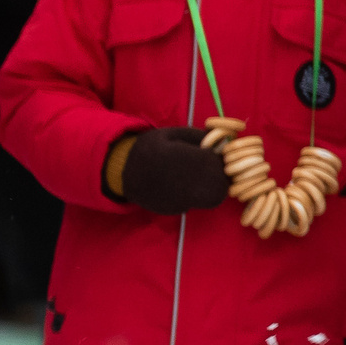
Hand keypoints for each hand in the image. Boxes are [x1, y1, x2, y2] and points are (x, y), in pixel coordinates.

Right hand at [108, 127, 230, 213]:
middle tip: (209, 168)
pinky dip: (191, 194)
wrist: (121, 170)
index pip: (221, 166)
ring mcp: (179, 200)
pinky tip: (177, 184)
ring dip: (208, 187)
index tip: (214, 155)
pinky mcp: (173, 210)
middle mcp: (186, 184)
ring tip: (191, 175)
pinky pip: (193, 203)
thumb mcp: (174, 134)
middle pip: (221, 189)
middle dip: (220, 178)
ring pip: (209, 198)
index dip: (221, 161)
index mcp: (187, 161)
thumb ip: (201, 138)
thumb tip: (224, 145)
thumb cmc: (150, 147)